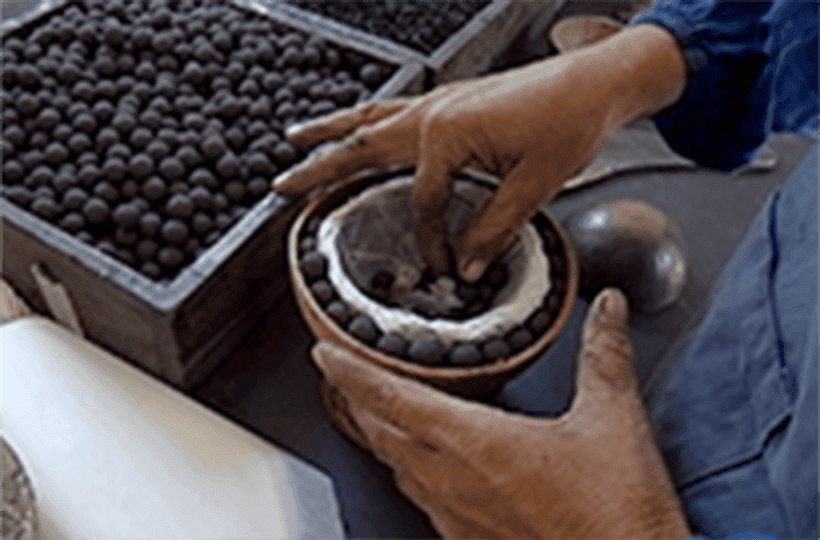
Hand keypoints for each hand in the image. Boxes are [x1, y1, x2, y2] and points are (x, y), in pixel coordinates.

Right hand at [273, 26, 685, 281]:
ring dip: (330, 131)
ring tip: (295, 139)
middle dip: (318, 167)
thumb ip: (495, 229)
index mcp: (447, 135)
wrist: (598, 81)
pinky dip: (367, 117)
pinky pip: (394, 107)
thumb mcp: (534, 186)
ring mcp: (439, 100)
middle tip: (280, 184)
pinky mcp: (451, 98)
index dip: (431, 240)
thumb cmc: (571, 121)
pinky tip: (360, 124)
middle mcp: (433, 112)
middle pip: (361, 146)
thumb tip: (469, 265)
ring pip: (369, 117)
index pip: (423, 202)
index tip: (443, 267)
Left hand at [312, 289, 690, 538]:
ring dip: (377, 432)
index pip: (393, 397)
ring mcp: (456, 514)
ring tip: (370, 408)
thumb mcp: (613, 420)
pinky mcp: (468, 539)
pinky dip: (407, 469)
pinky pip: (420, 497)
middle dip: (355, 397)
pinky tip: (419, 466)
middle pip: (381, 430)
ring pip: (395, 465)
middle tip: (339, 372)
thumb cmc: (614, 513)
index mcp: (477, 442)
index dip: (351, 372)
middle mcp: (454, 480)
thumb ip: (604, 355)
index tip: (322, 352)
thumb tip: (608, 310)